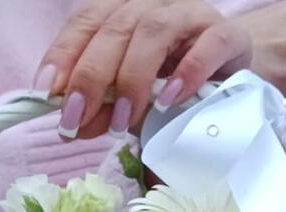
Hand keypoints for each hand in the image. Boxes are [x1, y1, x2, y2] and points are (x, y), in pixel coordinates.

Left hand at [36, 1, 285, 141]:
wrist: (238, 79)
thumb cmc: (178, 89)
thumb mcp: (133, 102)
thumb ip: (104, 111)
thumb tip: (76, 125)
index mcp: (125, 15)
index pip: (86, 22)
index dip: (64, 54)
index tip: (48, 91)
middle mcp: (155, 6)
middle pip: (114, 26)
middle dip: (90, 75)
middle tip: (77, 119)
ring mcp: (192, 17)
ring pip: (153, 29)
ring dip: (131, 76)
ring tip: (122, 120)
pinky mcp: (229, 37)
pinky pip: (207, 45)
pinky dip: (186, 71)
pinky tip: (170, 99)